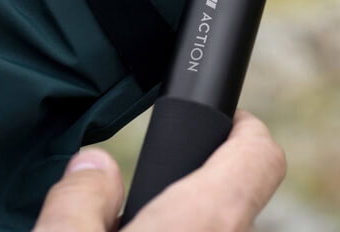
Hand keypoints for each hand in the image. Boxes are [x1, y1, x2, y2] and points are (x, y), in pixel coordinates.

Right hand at [32, 111, 285, 231]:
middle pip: (234, 196)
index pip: (260, 153)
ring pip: (218, 231)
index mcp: (206, 219)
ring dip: (186, 224)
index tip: (220, 118)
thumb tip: (94, 165)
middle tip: (147, 192)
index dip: (244, 126)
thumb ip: (79, 197)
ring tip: (127, 230)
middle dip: (195, 186)